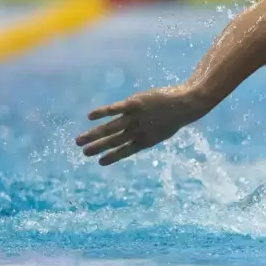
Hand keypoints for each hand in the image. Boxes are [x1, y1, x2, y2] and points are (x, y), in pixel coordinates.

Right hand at [75, 85, 196, 165]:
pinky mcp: (134, 103)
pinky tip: (89, 116)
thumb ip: (147, 135)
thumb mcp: (161, 132)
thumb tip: (135, 138)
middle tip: (83, 152)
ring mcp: (135, 118)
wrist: (186, 104)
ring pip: (110, 128)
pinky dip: (102, 113)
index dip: (112, 157)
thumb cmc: (174, 118)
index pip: (124, 151)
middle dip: (97, 147)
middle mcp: (138, 132)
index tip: (100, 162)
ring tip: (80, 140)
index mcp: (145, 141)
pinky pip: (114, 109)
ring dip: (94, 134)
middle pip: (113, 141)